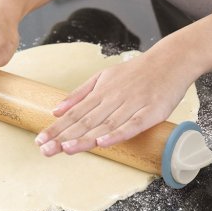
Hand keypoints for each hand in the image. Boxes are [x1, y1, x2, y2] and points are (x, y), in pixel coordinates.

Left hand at [34, 48, 194, 155]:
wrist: (171, 61)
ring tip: (66, 149)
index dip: (57, 128)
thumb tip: (56, 109)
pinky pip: (132, 125)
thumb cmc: (137, 71)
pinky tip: (103, 143)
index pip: (75, 113)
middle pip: (86, 120)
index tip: (40, 140)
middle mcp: (113, 98)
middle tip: (45, 150)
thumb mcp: (104, 76)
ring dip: (85, 138)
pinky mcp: (151, 112)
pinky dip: (117, 134)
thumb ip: (80, 93)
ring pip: (105, 124)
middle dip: (64, 136)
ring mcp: (132, 105)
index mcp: (101, 91)